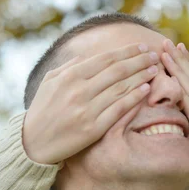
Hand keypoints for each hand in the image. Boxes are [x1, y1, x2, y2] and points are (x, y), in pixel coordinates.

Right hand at [23, 43, 158, 163]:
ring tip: (155, 69)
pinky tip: (146, 89)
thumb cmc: (43, 109)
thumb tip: (87, 55)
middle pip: (118, 71)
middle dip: (140, 60)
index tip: (143, 46)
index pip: (106, 59)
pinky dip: (134, 98)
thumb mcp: (49, 82)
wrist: (33, 143)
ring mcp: (87, 110)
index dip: (127, 51)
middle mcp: (79, 91)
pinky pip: (119, 109)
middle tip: (155, 55)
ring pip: (121, 88)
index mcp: (70, 76)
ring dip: (141, 77)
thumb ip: (69, 66)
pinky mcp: (93, 128)